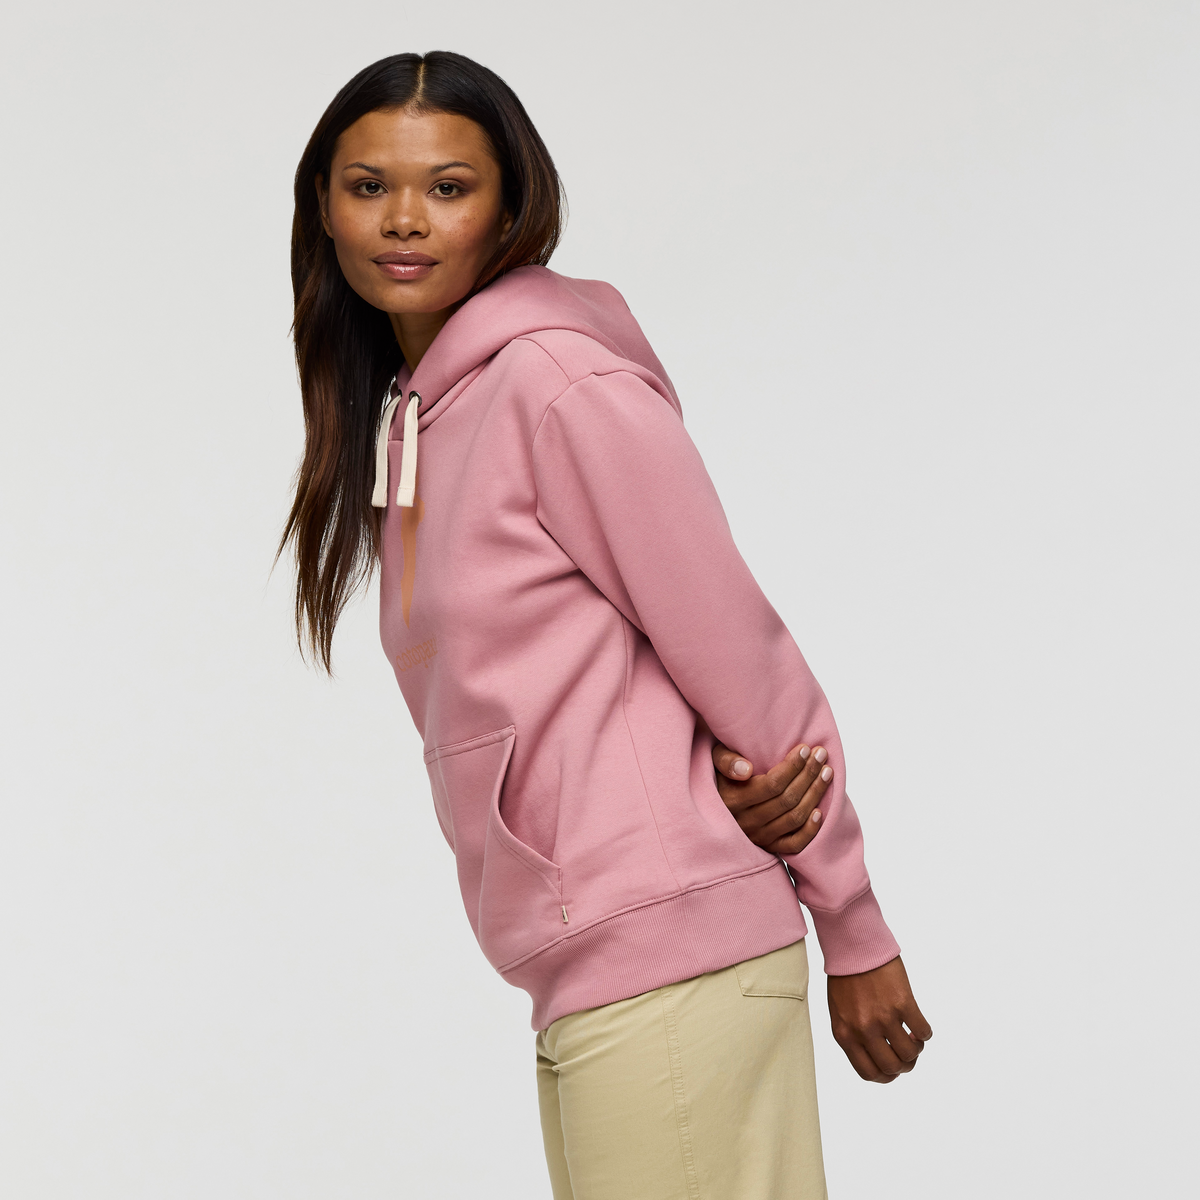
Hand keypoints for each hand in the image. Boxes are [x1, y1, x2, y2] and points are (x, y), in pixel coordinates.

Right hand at [711, 741, 832, 855]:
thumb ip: (726, 761)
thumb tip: (745, 769)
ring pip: (794, 818)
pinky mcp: (768, 848)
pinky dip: (810, 830)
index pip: (771, 785)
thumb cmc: (718, 778)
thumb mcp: (713, 762)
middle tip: (821, 755)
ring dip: (814, 795)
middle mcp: (746, 822)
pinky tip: (821, 812)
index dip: (792, 767)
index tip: (806, 749)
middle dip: (808, 775)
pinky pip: (793, 845)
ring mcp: (758, 837)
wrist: (712, 808)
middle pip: (787, 800)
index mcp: (733, 800)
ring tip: (827, 773)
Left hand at [827, 956, 931, 1082]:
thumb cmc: (845, 976)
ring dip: (916, 1049)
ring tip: (913, 1035)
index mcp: (844, 1034)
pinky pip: (923, 1031)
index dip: (886, 1075)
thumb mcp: (840, 1011)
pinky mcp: (902, 1003)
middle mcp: (863, 1030)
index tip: (894, 1067)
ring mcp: (883, 1017)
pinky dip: (925, 1033)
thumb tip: (877, 1055)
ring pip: (910, 1054)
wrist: (853, 945)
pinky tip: (918, 1023)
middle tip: (908, 1052)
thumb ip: (854, 1035)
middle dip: (904, 1065)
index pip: (869, 1073)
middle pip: (892, 1068)